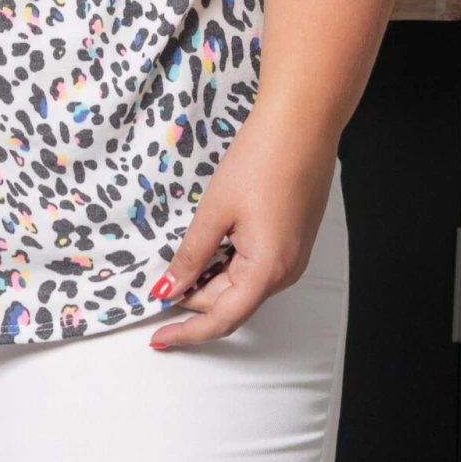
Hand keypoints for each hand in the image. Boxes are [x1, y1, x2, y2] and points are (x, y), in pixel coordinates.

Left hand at [147, 106, 337, 348]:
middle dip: (193, 296)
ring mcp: (292, 257)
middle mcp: (286, 272)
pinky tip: (209, 243)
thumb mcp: (215, 210)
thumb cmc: (263, 159)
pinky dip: (227, 263)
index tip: (158, 337)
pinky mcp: (292, 240)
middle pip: (230, 302)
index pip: (222, 319)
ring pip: (242, 283)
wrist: (303, 123)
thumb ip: (191, 255)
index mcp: (267, 270)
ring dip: (210, 278)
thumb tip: (169, 288)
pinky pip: (255, 266)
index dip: (187, 332)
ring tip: (182, 258)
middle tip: (159, 280)